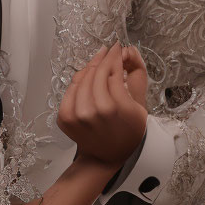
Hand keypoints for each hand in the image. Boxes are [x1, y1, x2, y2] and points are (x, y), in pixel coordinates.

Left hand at [57, 42, 147, 167]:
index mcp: (116, 107)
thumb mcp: (140, 107)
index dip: (116, 56)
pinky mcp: (64, 117)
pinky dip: (79, 80)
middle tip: (109, 50)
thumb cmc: (128, 132)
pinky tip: (88, 74)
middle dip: (104, 58)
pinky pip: (70, 90)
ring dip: (91, 66)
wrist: (107, 156)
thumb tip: (131, 51)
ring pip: (82, 78)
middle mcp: (94, 110)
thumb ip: (137, 78)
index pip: (114, 71)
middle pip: (97, 73)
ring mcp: (77, 114)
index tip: (118, 47)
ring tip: (100, 59)